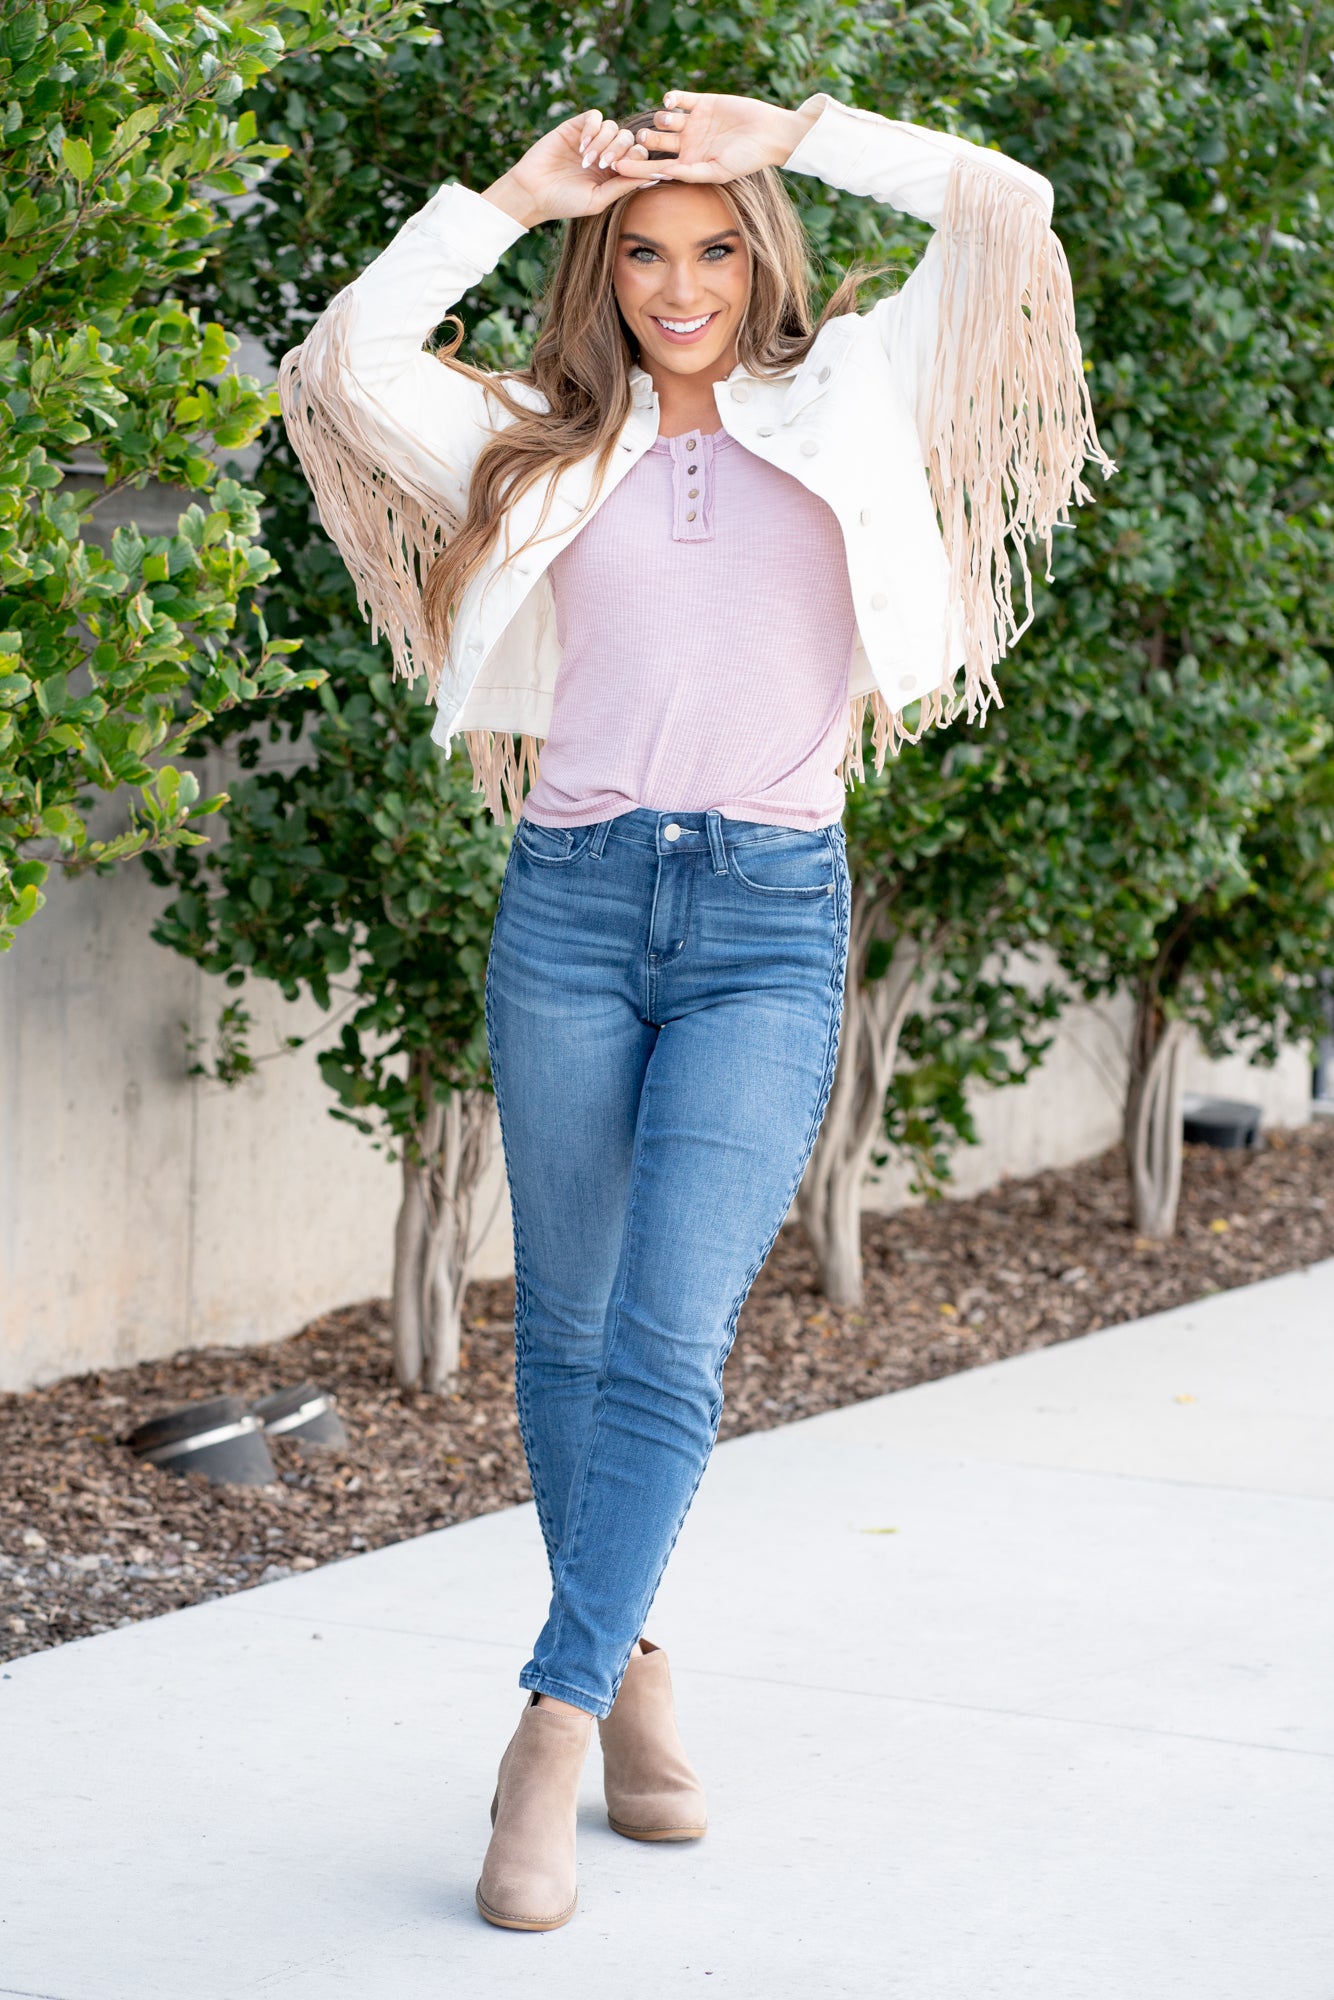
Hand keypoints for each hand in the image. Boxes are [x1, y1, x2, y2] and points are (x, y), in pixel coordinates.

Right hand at [484, 111, 652, 228]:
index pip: (638, 155)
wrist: (533, 192)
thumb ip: (625, 186)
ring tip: (586, 160)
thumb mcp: (599, 199)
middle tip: (603, 165)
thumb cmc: (565, 202)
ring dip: (603, 142)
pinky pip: (594, 116)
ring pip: (613, 127)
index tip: (619, 171)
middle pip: (628, 138)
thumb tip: (655, 175)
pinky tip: (581, 145)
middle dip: (619, 151)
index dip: (635, 159)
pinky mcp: (575, 127)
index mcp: (614, 173)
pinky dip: (592, 128)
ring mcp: (591, 139)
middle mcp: (605, 153)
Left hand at [612, 91, 817, 185]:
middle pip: (656, 144)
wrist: (769, 133)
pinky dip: (671, 98)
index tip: (616, 167)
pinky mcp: (702, 102)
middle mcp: (688, 145)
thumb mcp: (718, 170)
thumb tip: (665, 173)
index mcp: (688, 165)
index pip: (656, 168)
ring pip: (665, 120)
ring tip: (667, 121)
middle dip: (644, 142)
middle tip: (641, 139)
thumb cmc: (747, 159)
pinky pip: (680, 99)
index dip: (636, 168)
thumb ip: (691, 172)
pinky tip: (670, 101)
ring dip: (661, 120)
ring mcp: (694, 123)